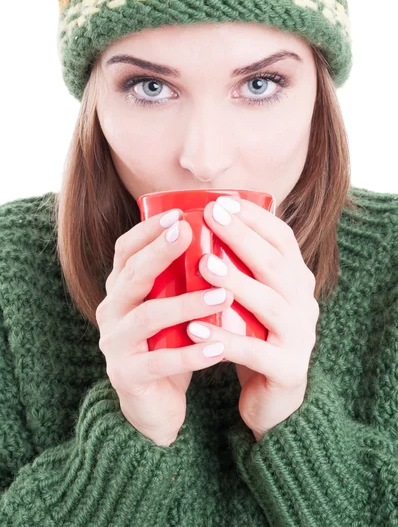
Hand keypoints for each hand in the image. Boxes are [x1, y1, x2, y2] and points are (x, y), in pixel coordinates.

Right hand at [96, 207, 232, 445]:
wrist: (153, 404)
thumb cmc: (168, 344)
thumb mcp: (170, 305)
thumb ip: (180, 278)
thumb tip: (219, 236)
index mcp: (121, 289)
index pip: (125, 250)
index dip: (148, 231)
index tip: (179, 214)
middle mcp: (111, 311)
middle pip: (132, 275)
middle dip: (160, 252)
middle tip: (189, 233)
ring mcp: (116, 344)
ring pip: (148, 317)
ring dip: (186, 304)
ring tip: (222, 295)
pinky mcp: (127, 376)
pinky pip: (160, 362)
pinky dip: (191, 354)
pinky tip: (219, 348)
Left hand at [186, 196, 318, 439]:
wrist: (273, 398)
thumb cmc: (255, 337)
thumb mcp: (252, 298)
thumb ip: (240, 268)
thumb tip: (202, 225)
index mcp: (297, 282)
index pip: (282, 240)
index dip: (254, 219)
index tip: (220, 202)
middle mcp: (304, 304)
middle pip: (275, 265)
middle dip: (242, 238)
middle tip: (209, 217)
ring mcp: (300, 338)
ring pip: (269, 304)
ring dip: (235, 282)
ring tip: (203, 265)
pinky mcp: (288, 370)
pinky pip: (254, 352)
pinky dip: (224, 339)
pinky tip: (194, 328)